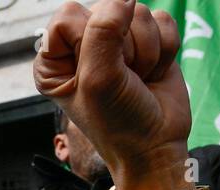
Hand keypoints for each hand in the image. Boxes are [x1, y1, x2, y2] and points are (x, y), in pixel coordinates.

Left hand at [35, 0, 190, 189]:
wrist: (155, 147)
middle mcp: (83, 47)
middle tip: (123, 80)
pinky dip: (164, 50)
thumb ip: (104, 30)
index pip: (68, 15)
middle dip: (123, 46)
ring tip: (138, 80)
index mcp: (54, 59)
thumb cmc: (117, 123)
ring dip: (146, 52)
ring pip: (139, 13)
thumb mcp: (99, 78)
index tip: (96, 72)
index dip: (89, 39)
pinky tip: (153, 74)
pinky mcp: (149, 42)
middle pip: (107, 9)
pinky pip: (163, 21)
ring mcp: (117, 42)